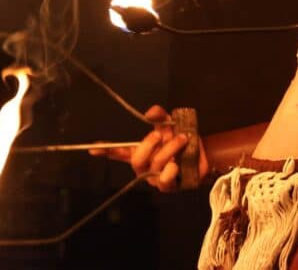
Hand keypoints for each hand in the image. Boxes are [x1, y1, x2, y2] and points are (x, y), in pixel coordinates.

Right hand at [89, 105, 208, 191]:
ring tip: (182, 138)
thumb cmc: (182, 143)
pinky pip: (164, 180)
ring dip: (169, 149)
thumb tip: (151, 111)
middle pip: (136, 160)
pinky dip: (171, 170)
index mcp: (142, 152)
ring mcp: (154, 178)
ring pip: (155, 164)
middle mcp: (145, 167)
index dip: (106, 151)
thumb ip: (160, 118)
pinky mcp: (168, 186)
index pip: (120, 152)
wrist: (204, 156)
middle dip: (147, 144)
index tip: (93, 149)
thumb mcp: (171, 127)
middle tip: (159, 134)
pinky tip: (178, 164)